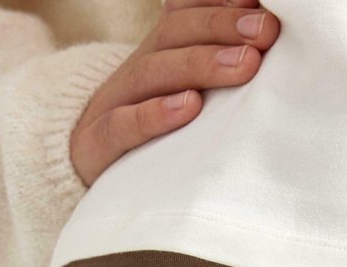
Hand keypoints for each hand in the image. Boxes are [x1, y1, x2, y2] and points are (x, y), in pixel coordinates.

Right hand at [70, 0, 280, 186]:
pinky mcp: (98, 144)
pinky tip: (189, 107)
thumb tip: (263, 38)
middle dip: (223, 28)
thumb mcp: (180, 94)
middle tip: (266, 31)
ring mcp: (114, 103)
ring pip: (153, 72)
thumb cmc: (151, 134)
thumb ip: (211, 66)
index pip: (185, 12)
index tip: (265, 8)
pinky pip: (122, 124)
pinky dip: (155, 114)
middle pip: (175, 34)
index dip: (221, 5)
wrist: (80, 171)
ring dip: (202, 64)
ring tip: (245, 65)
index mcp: (158, 52)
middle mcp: (137, 69)